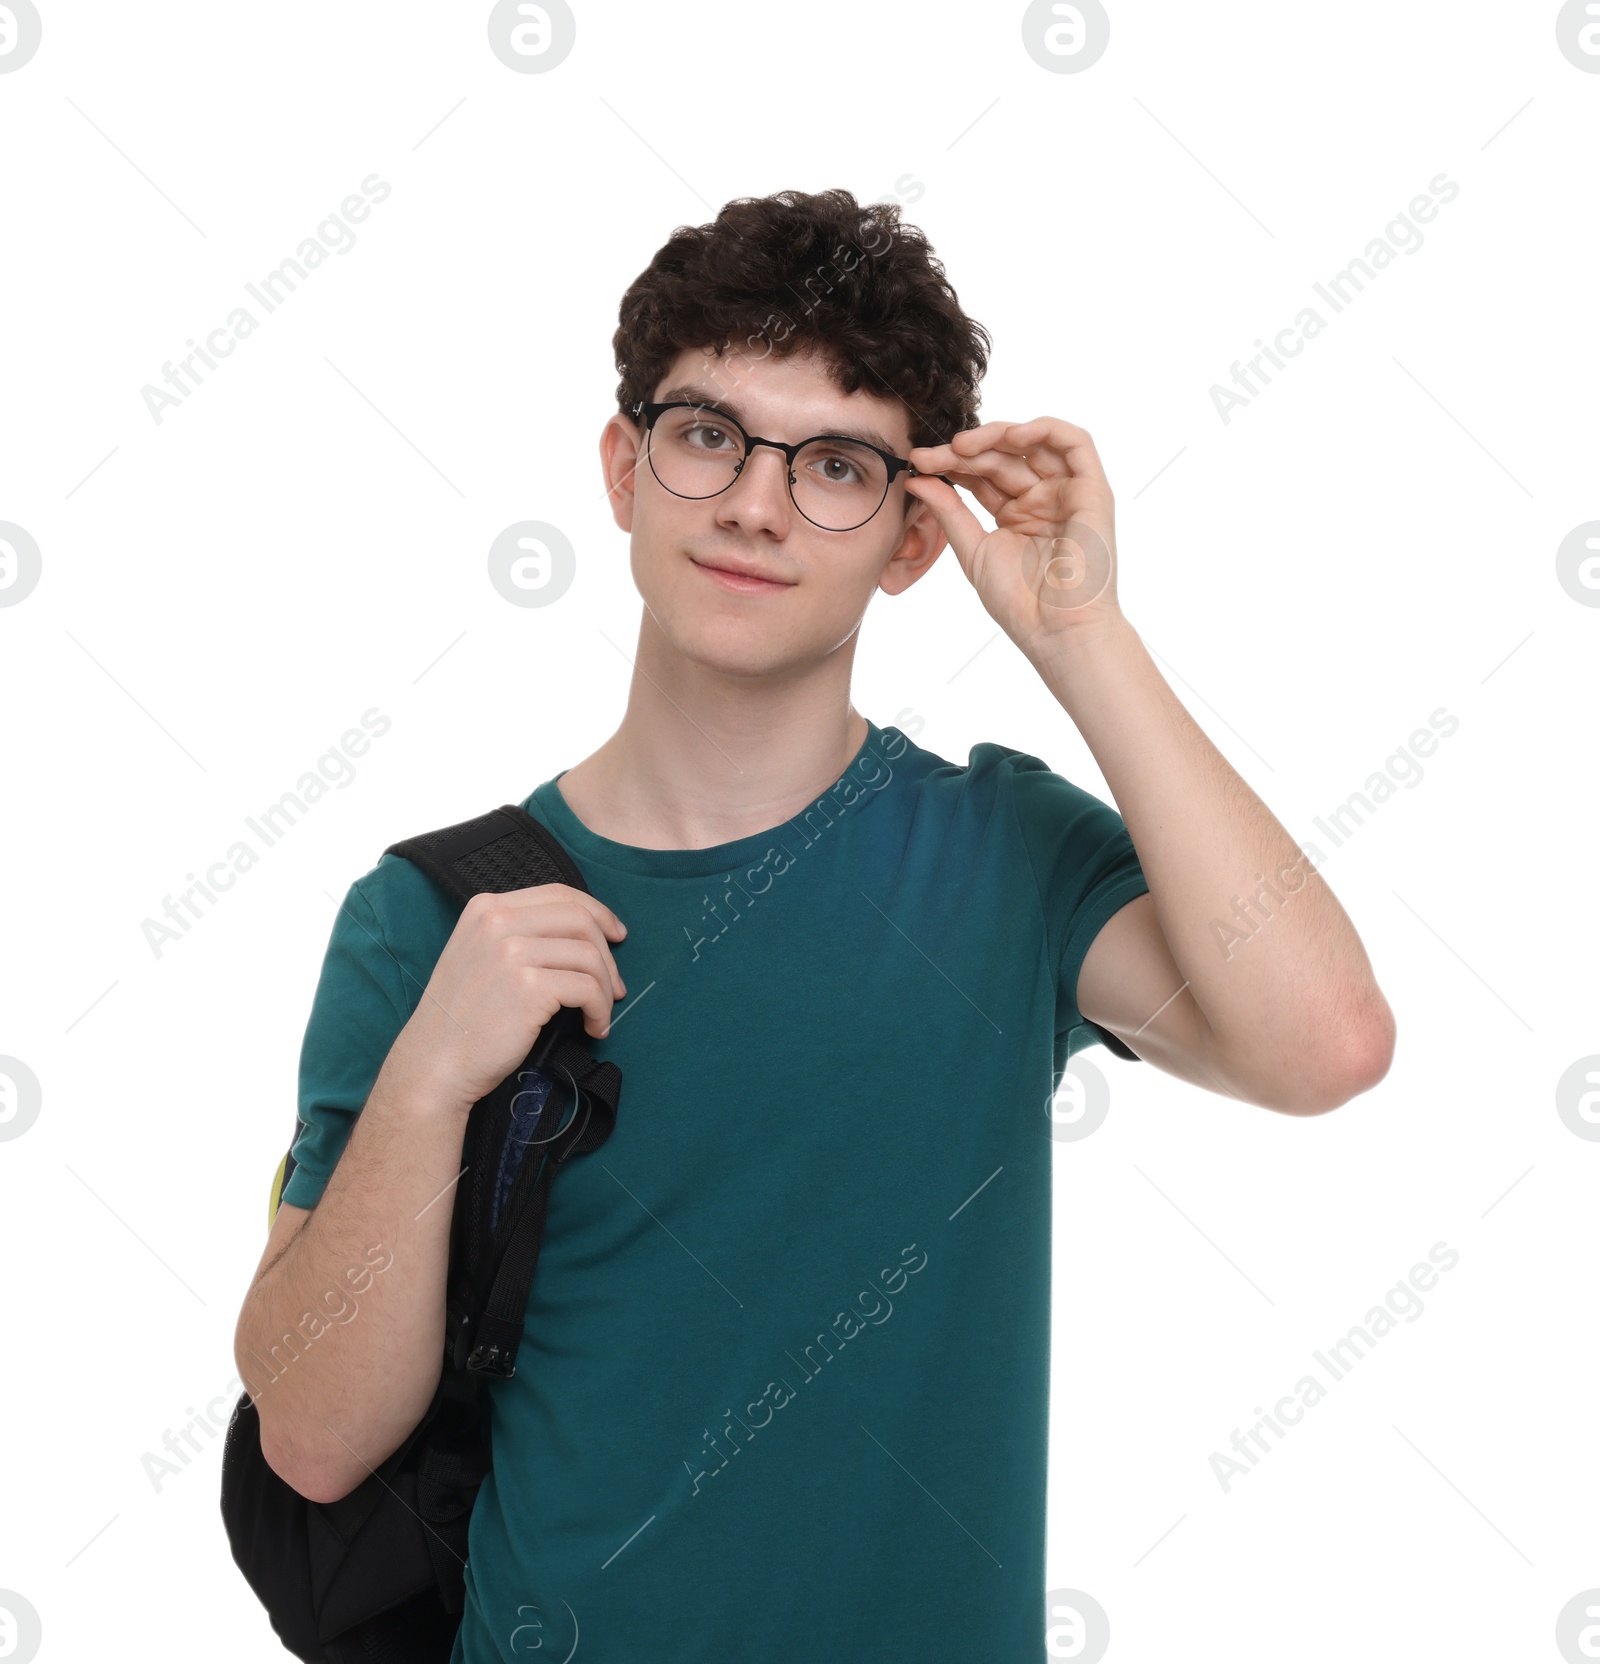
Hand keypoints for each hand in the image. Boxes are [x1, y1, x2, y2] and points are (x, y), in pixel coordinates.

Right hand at [386, 883, 627, 1112]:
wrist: (433, 1063)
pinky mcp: (528, 987)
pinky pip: (587, 988)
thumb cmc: (462, 1019)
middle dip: (608, 954)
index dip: (597, 912)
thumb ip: (518, 934)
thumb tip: (583, 935)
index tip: (615, 935)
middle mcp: (497, 921)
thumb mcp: (479, 955)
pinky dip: (600, 1010)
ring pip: (589, 955)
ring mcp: (512, 952)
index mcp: (486, 908)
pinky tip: (594, 1027)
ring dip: (606, 988)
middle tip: (615, 986)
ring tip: (600, 1014)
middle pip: (580, 919)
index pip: (559, 894)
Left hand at [906, 417, 1121, 658]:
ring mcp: (1068, 492)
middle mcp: (1043, 499)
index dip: (950, 464)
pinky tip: (1011, 435)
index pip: (981, 475)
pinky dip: (1044, 429)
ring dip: (996, 436)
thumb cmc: (1020, 603)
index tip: (917, 464)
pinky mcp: (1093, 490)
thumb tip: (917, 479)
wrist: (1057, 629)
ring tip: (961, 446)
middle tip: (929, 456)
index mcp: (1016, 514)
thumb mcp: (974, 550)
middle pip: (1001, 457)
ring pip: (1034, 443)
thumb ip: (949, 511)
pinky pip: (1075, 442)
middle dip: (963, 452)